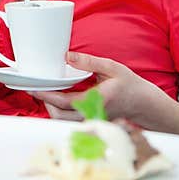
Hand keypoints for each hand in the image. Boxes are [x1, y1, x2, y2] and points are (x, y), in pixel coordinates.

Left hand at [30, 51, 169, 124]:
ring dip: (51, 108)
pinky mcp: (91, 123)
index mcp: (97, 100)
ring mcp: (91, 121)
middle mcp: (92, 113)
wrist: (144, 105)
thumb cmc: (130, 86)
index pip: (64, 102)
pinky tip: (57, 100)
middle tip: (37, 89)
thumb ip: (89, 62)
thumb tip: (67, 56)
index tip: (33, 88)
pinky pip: (70, 121)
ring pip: (63, 121)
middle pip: (58, 116)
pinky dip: (60, 112)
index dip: (46, 95)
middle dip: (45, 103)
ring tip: (46, 93)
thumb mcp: (112, 67)